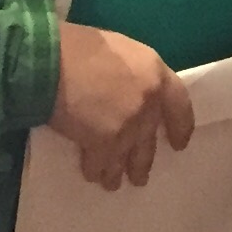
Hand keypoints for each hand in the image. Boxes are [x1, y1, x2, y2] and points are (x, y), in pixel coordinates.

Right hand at [48, 22, 195, 189]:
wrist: (51, 61)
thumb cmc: (78, 47)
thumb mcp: (120, 50)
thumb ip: (134, 75)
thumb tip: (128, 91)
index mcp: (156, 73)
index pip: (181, 106)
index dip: (181, 127)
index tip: (178, 144)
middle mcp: (149, 104)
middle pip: (149, 142)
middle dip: (142, 163)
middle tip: (139, 177)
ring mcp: (129, 127)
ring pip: (126, 160)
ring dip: (117, 174)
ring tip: (113, 183)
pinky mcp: (104, 144)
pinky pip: (101, 165)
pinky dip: (94, 171)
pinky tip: (91, 174)